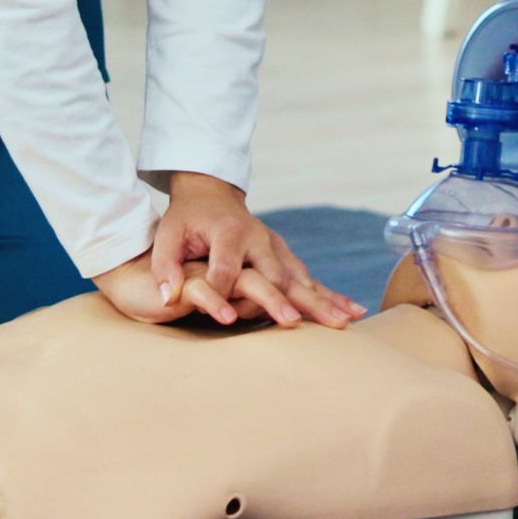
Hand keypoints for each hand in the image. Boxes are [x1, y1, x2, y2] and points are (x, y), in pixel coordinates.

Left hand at [94, 173, 367, 329]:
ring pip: (300, 278)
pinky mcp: (285, 256)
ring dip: (321, 300)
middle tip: (297, 322)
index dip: (223, 292)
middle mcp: (259, 239)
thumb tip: (169, 297)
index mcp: (229, 233)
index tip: (227, 319)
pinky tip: (352, 312)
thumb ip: (166, 265)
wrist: (213, 196)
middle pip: (275, 275)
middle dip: (286, 299)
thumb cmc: (186, 220)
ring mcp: (277, 248)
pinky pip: (310, 279)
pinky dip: (330, 296)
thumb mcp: (168, 235)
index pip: (226, 268)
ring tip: (342, 322)